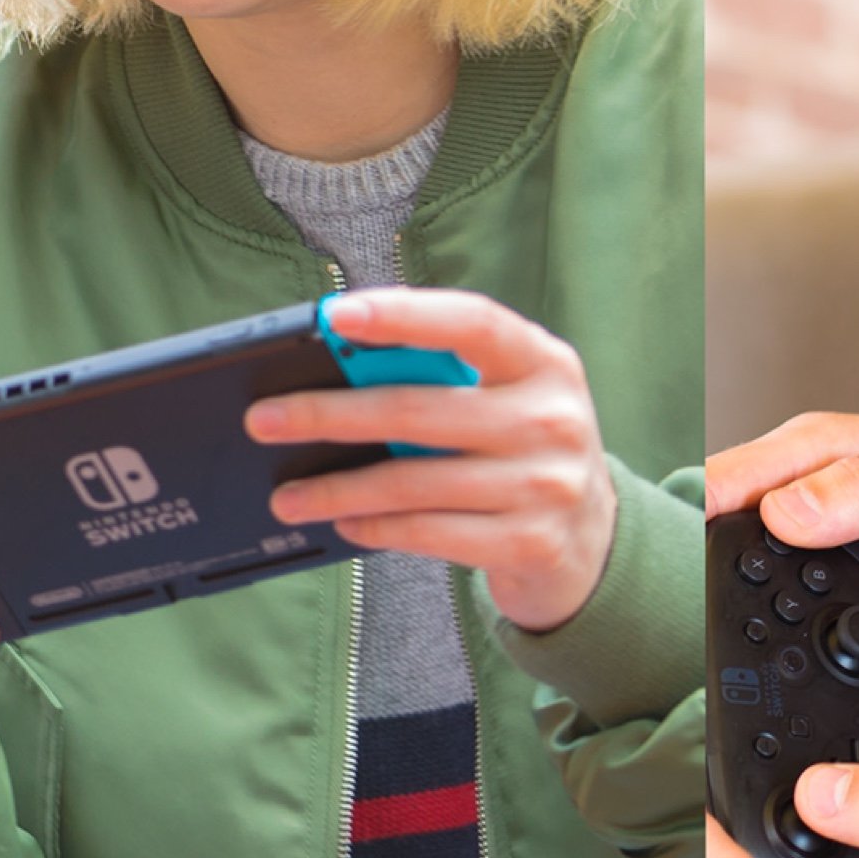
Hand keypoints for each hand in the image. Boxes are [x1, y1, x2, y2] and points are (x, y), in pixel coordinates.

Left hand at [243, 288, 617, 629]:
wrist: (594, 540)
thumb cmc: (524, 447)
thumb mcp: (508, 396)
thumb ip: (446, 375)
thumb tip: (339, 363)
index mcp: (544, 362)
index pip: (471, 322)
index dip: (402, 315)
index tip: (333, 314)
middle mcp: (551, 419)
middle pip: (418, 410)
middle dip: (329, 414)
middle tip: (264, 419)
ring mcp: (544, 485)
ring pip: (413, 482)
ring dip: (337, 488)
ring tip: (285, 494)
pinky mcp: (530, 543)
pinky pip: (429, 532)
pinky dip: (376, 525)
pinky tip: (342, 521)